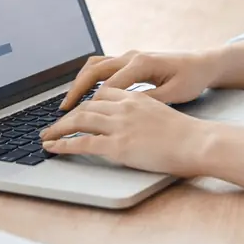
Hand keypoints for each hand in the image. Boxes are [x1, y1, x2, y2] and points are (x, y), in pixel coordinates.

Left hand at [41, 87, 209, 176]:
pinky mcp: (118, 145)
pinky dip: (63, 144)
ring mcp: (119, 125)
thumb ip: (142, 111)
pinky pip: (82, 142)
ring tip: (46, 137)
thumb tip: (132, 121)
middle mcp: (123, 107)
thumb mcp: (161, 112)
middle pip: (85, 107)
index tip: (75, 111)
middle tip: (51, 125)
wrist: (197, 142)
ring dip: (58, 129)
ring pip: (79, 121)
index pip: (101, 95)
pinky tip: (53, 148)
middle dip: (65, 116)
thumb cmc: (186, 133)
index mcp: (134, 97)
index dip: (84, 103)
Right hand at [59, 49, 219, 109]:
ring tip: (69, 103)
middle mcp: (131, 56)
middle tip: (63, 110)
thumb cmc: (192, 78)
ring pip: (95, 66)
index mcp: (141, 63)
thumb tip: (124, 109)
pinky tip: (86, 96)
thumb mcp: (174, 94)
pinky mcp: (131, 61)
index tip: (77, 119)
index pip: (107, 85)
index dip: (90, 103)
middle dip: (76, 90)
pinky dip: (90, 79)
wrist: (204, 63)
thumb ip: (148, 100)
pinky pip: (104, 67)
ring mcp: (130, 57)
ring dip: (80, 82)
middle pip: (94, 71)